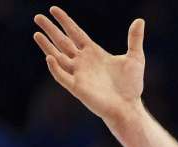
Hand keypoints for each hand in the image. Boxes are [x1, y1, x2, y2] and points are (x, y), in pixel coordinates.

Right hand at [32, 6, 145, 124]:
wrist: (129, 106)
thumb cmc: (131, 85)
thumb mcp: (135, 58)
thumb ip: (134, 39)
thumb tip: (140, 20)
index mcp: (93, 52)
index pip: (75, 33)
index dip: (65, 21)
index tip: (53, 9)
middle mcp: (82, 61)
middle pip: (62, 41)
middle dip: (50, 29)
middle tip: (37, 17)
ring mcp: (78, 74)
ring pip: (58, 56)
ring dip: (47, 46)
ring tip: (37, 34)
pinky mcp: (77, 87)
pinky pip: (62, 76)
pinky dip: (56, 68)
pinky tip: (50, 57)